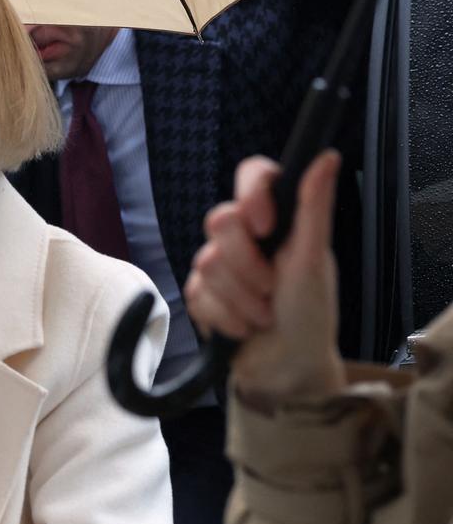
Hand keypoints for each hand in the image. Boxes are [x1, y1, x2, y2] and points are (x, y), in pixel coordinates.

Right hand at [184, 151, 346, 408]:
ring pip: (206, 263)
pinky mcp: (199, 295)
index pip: (251, 174)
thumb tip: (327, 155)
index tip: (266, 226)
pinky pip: (195, 295)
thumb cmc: (310, 314)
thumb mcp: (314, 260)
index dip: (251, 196)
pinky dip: (224, 317)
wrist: (287, 368)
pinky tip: (242, 328)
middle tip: (272, 289)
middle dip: (248, 266)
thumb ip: (314, 207)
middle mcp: (245, 237)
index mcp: (276, 220)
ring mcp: (218, 265)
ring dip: (241, 299)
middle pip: (219, 221)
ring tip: (264, 315)